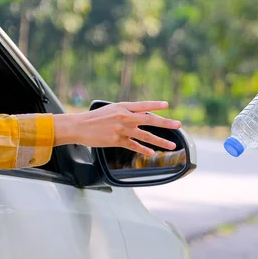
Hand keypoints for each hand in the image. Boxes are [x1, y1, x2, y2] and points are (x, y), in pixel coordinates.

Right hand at [54, 101, 181, 155]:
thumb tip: (140, 114)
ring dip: (160, 141)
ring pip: (145, 135)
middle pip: (149, 120)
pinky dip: (144, 149)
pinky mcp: (117, 140)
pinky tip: (152, 153)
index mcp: (123, 107)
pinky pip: (134, 146)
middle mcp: (124, 117)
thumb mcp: (111, 109)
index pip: (143, 105)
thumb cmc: (94, 118)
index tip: (167, 105)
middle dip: (166, 123)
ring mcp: (121, 129)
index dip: (155, 105)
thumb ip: (126, 112)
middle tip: (178, 125)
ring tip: (171, 146)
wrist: (79, 126)